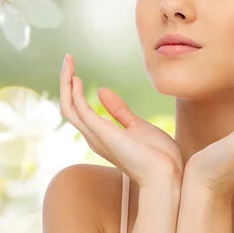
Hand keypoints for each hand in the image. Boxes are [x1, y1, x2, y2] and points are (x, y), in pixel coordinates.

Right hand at [60, 53, 183, 186]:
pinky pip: (81, 111)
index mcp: (101, 136)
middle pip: (68, 107)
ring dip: (66, 83)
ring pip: (69, 108)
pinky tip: (77, 79)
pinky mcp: (102, 134)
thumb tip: (102, 90)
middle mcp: (93, 137)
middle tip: (67, 60)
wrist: (168, 174)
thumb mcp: (138, 126)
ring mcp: (96, 137)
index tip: (75, 71)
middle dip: (66, 82)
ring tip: (68, 62)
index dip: (73, 91)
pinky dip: (75, 94)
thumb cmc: (157, 155)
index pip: (78, 111)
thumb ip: (119, 111)